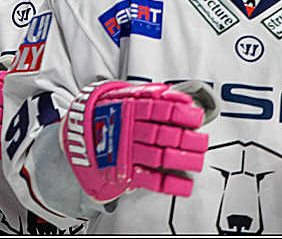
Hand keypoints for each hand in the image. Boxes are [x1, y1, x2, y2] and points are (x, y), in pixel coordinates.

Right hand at [60, 81, 212, 201]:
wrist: (78, 131)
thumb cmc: (110, 112)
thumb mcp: (124, 95)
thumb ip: (150, 95)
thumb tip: (177, 95)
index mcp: (130, 108)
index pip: (158, 109)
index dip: (179, 112)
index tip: (196, 116)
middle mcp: (129, 129)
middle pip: (163, 134)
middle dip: (186, 139)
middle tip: (203, 141)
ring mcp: (127, 151)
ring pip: (159, 156)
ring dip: (181, 160)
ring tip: (198, 161)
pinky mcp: (124, 170)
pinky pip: (149, 179)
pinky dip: (168, 184)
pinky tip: (184, 185)